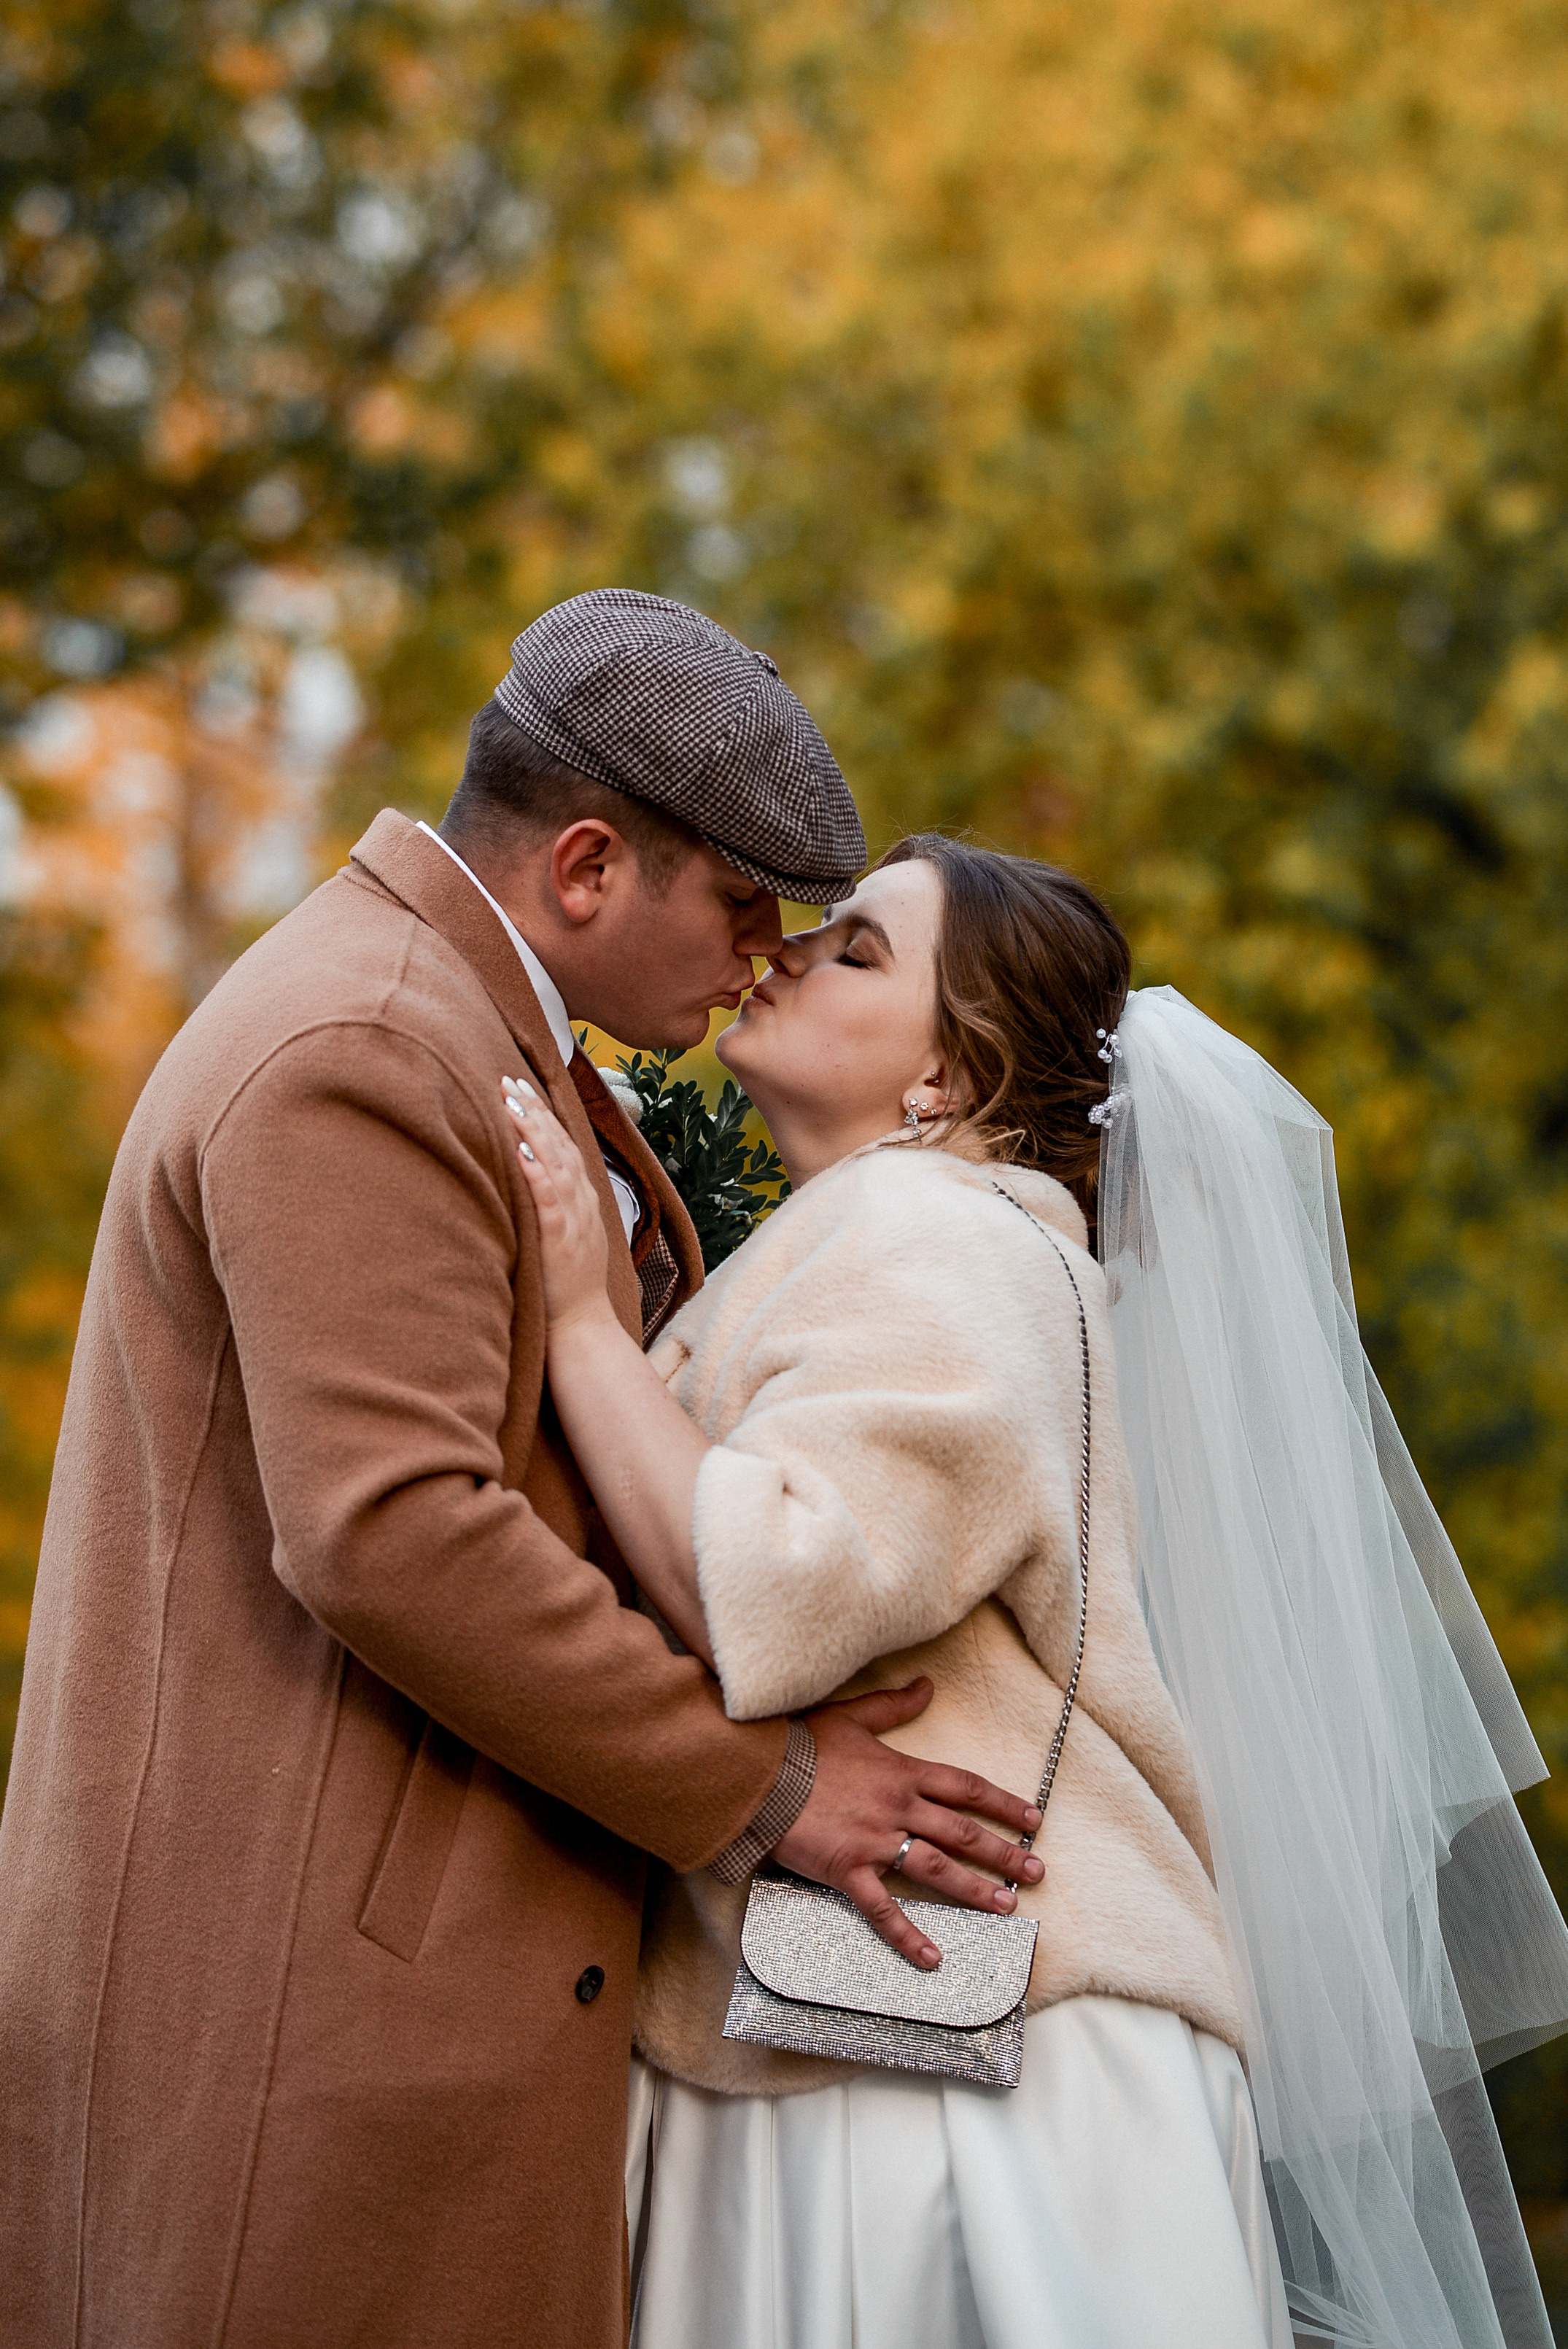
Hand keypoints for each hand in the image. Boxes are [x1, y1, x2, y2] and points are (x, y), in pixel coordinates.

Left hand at [503, 1077, 611, 1331]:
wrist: (583, 1325)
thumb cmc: (567, 1284)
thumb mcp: (565, 1235)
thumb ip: (553, 1204)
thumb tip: (529, 1176)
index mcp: (581, 1198)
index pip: (563, 1144)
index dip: (543, 1112)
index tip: (521, 1086)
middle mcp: (581, 1201)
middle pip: (559, 1143)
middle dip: (534, 1109)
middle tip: (509, 1079)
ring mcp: (573, 1218)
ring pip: (554, 1162)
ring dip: (532, 1129)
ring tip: (510, 1102)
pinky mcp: (560, 1238)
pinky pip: (548, 1198)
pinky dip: (536, 1171)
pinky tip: (520, 1150)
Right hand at [772, 1678, 1045, 1970]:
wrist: (758, 1772)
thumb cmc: (801, 1744)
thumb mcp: (851, 1716)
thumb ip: (893, 1705)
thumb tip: (927, 1685)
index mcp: (902, 1773)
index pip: (965, 1789)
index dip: (1002, 1804)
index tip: (1032, 1818)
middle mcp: (898, 1808)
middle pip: (962, 1833)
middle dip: (1004, 1852)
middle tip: (1036, 1871)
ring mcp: (875, 1842)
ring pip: (936, 1869)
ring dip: (975, 1890)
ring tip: (1007, 1906)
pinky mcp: (848, 1871)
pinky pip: (883, 1909)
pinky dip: (909, 1936)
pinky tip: (933, 1958)